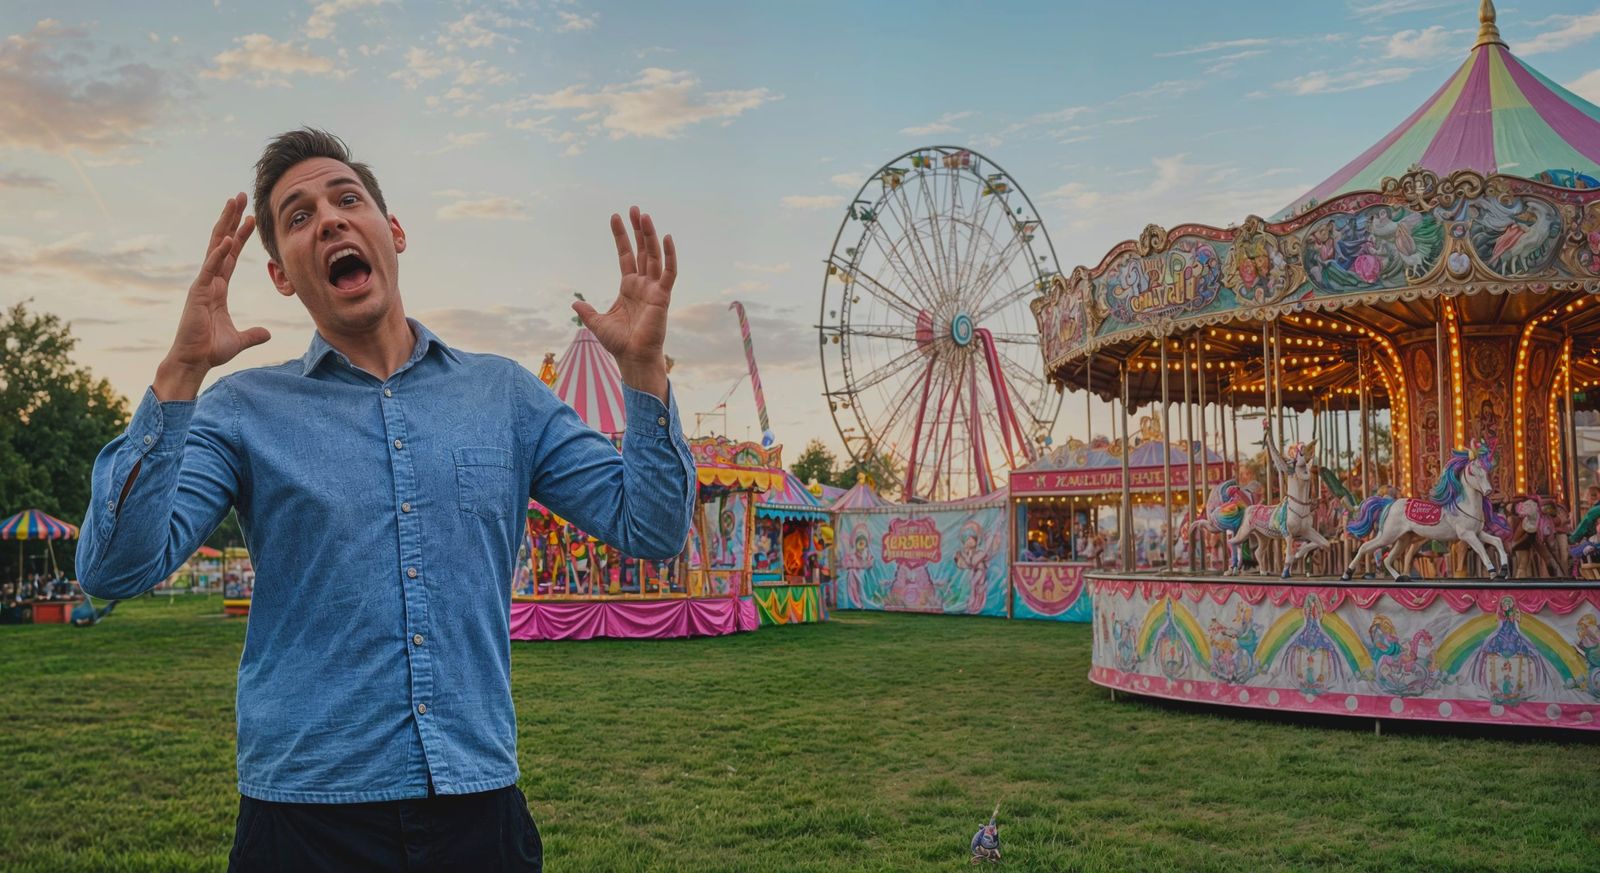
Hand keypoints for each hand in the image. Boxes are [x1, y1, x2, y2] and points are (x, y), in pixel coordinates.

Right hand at [155, 193, 271, 399]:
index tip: (251, 217)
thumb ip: (253, 334)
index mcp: (218, 287)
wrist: (194, 362)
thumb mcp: (239, 340)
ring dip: (226, 225)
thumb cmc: (210, 350)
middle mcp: (210, 281)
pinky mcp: (198, 293)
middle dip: (231, 219)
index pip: (231, 255)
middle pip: (222, 243)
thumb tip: (267, 333)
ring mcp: (203, 284)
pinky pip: (210, 269)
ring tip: (233, 203)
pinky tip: (228, 239)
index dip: (241, 235)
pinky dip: (219, 254)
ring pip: (216, 248)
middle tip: (240, 196)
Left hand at [574, 206, 675, 401]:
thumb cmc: (619, 344)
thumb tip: (574, 304)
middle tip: (634, 208)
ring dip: (650, 236)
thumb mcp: (597, 323)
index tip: (616, 217)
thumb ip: (587, 312)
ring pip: (654, 256)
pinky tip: (667, 238)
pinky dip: (669, 255)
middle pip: (642, 250)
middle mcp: (643, 285)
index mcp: (629, 287)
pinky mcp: (663, 297)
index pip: (626, 255)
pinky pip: (669, 272)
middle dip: (638, 229)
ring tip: (645, 216)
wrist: (632, 358)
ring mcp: (654, 289)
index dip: (621, 237)